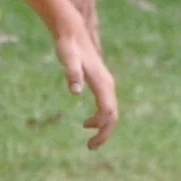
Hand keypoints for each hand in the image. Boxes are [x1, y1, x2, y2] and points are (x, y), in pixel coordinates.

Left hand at [54, 12, 118, 147]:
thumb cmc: (68, 46)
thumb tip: (75, 91)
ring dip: (103, 127)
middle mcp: (108, 86)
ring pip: (111, 112)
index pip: (108, 112)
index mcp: (102, 84)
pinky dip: (100, 118)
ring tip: (90, 139)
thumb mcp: (67, 59)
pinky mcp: (102, 84)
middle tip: (91, 147)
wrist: (73, 33)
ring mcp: (106, 85)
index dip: (102, 129)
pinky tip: (88, 122)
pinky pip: (106, 106)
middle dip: (105, 133)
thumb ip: (72, 73)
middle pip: (113, 115)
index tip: (90, 142)